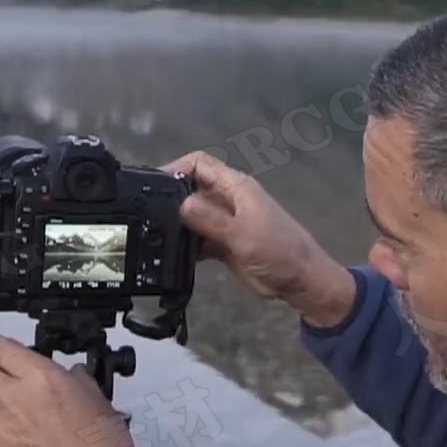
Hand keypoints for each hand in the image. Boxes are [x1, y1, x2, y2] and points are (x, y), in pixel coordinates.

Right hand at [165, 150, 355, 326]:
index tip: (151, 184)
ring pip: (192, 215)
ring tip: (151, 236)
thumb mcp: (243, 235)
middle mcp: (228, 200)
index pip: (200, 164)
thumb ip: (211, 220)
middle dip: (169, 197)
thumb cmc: (279, 251)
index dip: (175, 167)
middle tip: (144, 214)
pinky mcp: (224, 244)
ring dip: (176, 224)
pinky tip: (169, 256)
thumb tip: (180, 204)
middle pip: (192, 188)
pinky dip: (185, 245)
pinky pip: (198, 238)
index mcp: (236, 187)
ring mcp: (226, 222)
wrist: (302, 282)